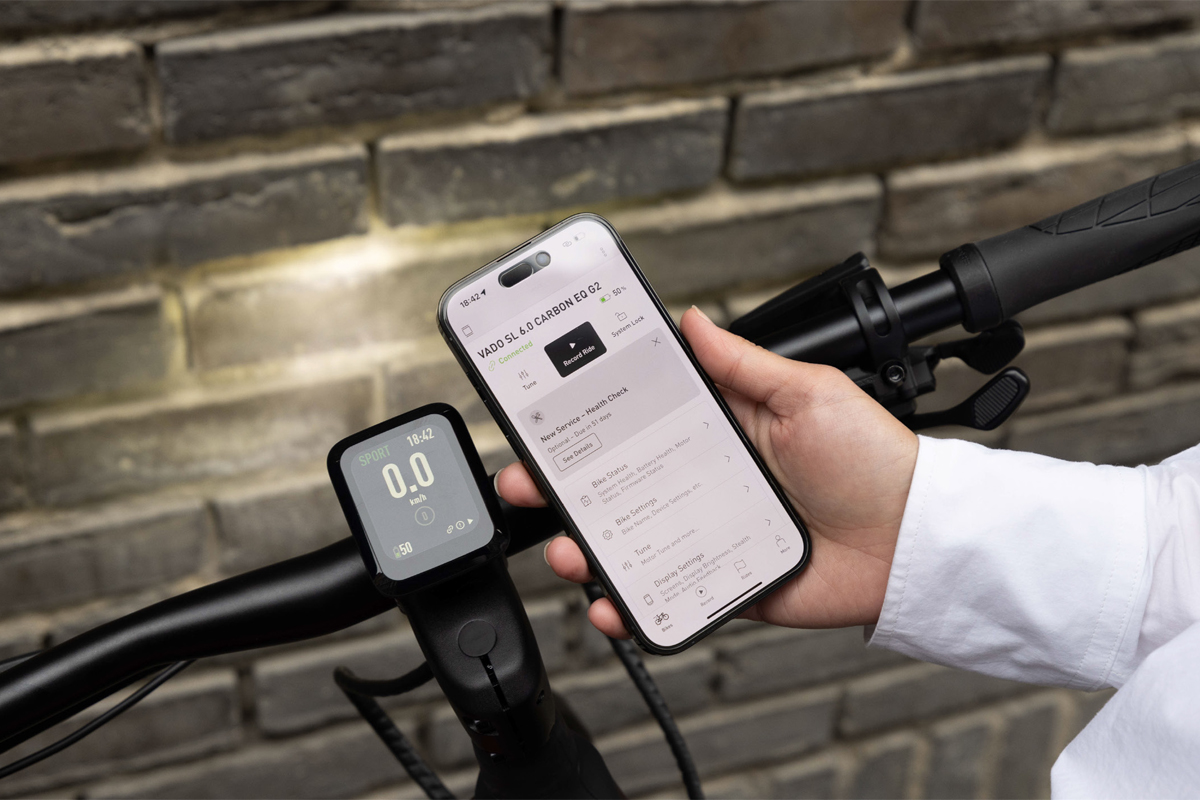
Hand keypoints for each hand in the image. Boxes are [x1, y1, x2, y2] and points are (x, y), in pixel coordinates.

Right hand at [497, 307, 918, 637]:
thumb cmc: (869, 457)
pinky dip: (630, 605)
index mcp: (717, 431)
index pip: (637, 423)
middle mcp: (703, 482)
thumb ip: (741, 364)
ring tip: (568, 549)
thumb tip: (692, 320)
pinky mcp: (723, 582)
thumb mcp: (805, 392)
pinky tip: (610, 603)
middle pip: (617, 485)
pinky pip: (666, 594)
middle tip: (526, 485)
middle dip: (563, 487)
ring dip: (586, 548)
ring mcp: (709, 534)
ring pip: (630, 542)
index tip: (544, 420)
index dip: (587, 423)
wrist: (909, 539)